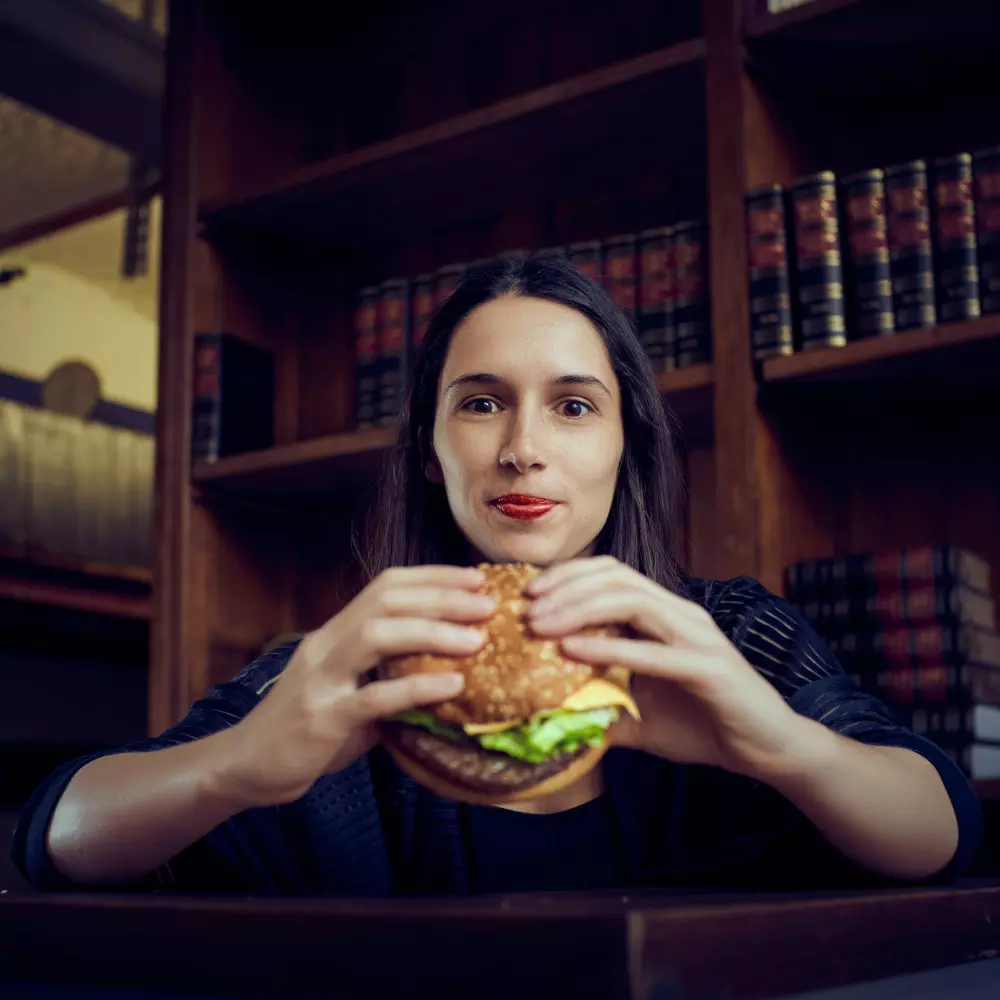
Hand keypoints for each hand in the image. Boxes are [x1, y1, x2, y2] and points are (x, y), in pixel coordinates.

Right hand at [218, 565, 493, 807]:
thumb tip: (451, 671)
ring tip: (477, 640)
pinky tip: (452, 685)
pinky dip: (416, 687)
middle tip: (488, 605)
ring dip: (432, 632)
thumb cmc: (308, 730)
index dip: (432, 577)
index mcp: (334, 633)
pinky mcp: (322, 718)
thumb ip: (387, 676)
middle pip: (385, 602)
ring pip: (376, 635)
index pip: (384, 586)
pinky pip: (373, 697)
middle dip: (441, 597)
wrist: (248, 767)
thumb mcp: (349, 690)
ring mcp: (321, 679)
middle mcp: (326, 646)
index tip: (474, 579)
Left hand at [526, 557, 806, 779]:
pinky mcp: (708, 667)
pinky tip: (572, 650)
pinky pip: (652, 650)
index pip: (611, 574)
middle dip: (565, 588)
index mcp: (664, 614)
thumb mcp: (638, 713)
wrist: (765, 749)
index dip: (568, 576)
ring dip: (579, 609)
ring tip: (540, 626)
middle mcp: (680, 614)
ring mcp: (697, 636)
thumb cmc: (703, 725)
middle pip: (615, 578)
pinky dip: (609, 647)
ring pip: (632, 601)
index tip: (528, 595)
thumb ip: (599, 703)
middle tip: (525, 610)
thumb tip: (547, 713)